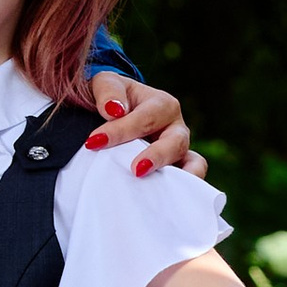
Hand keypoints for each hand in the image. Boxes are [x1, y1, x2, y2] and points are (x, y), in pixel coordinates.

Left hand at [86, 77, 204, 182]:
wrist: (112, 110)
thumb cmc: (110, 96)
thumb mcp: (105, 83)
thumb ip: (108, 91)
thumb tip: (114, 110)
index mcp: (161, 104)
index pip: (144, 118)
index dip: (119, 131)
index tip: (93, 142)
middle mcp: (175, 128)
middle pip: (175, 142)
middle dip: (157, 156)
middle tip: (135, 170)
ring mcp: (178, 151)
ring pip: (193, 164)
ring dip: (179, 178)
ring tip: (160, 191)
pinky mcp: (175, 171)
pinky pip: (189, 183)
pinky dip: (185, 191)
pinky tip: (165, 203)